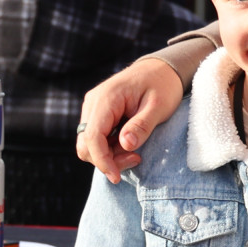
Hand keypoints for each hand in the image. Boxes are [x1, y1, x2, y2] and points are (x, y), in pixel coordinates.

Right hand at [76, 60, 185, 181]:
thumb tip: (125, 145)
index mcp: (106, 98)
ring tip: (136, 152)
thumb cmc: (162, 85)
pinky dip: (110, 148)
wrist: (160, 69)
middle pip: (85, 144)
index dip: (102, 160)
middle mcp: (93, 103)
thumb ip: (141, 125)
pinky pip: (96, 138)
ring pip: (88, 144)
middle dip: (106, 160)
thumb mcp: (158, 106)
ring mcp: (93, 108)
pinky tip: (130, 145)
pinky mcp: (98, 114)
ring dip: (109, 155)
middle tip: (136, 159)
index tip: (116, 177)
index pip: (93, 136)